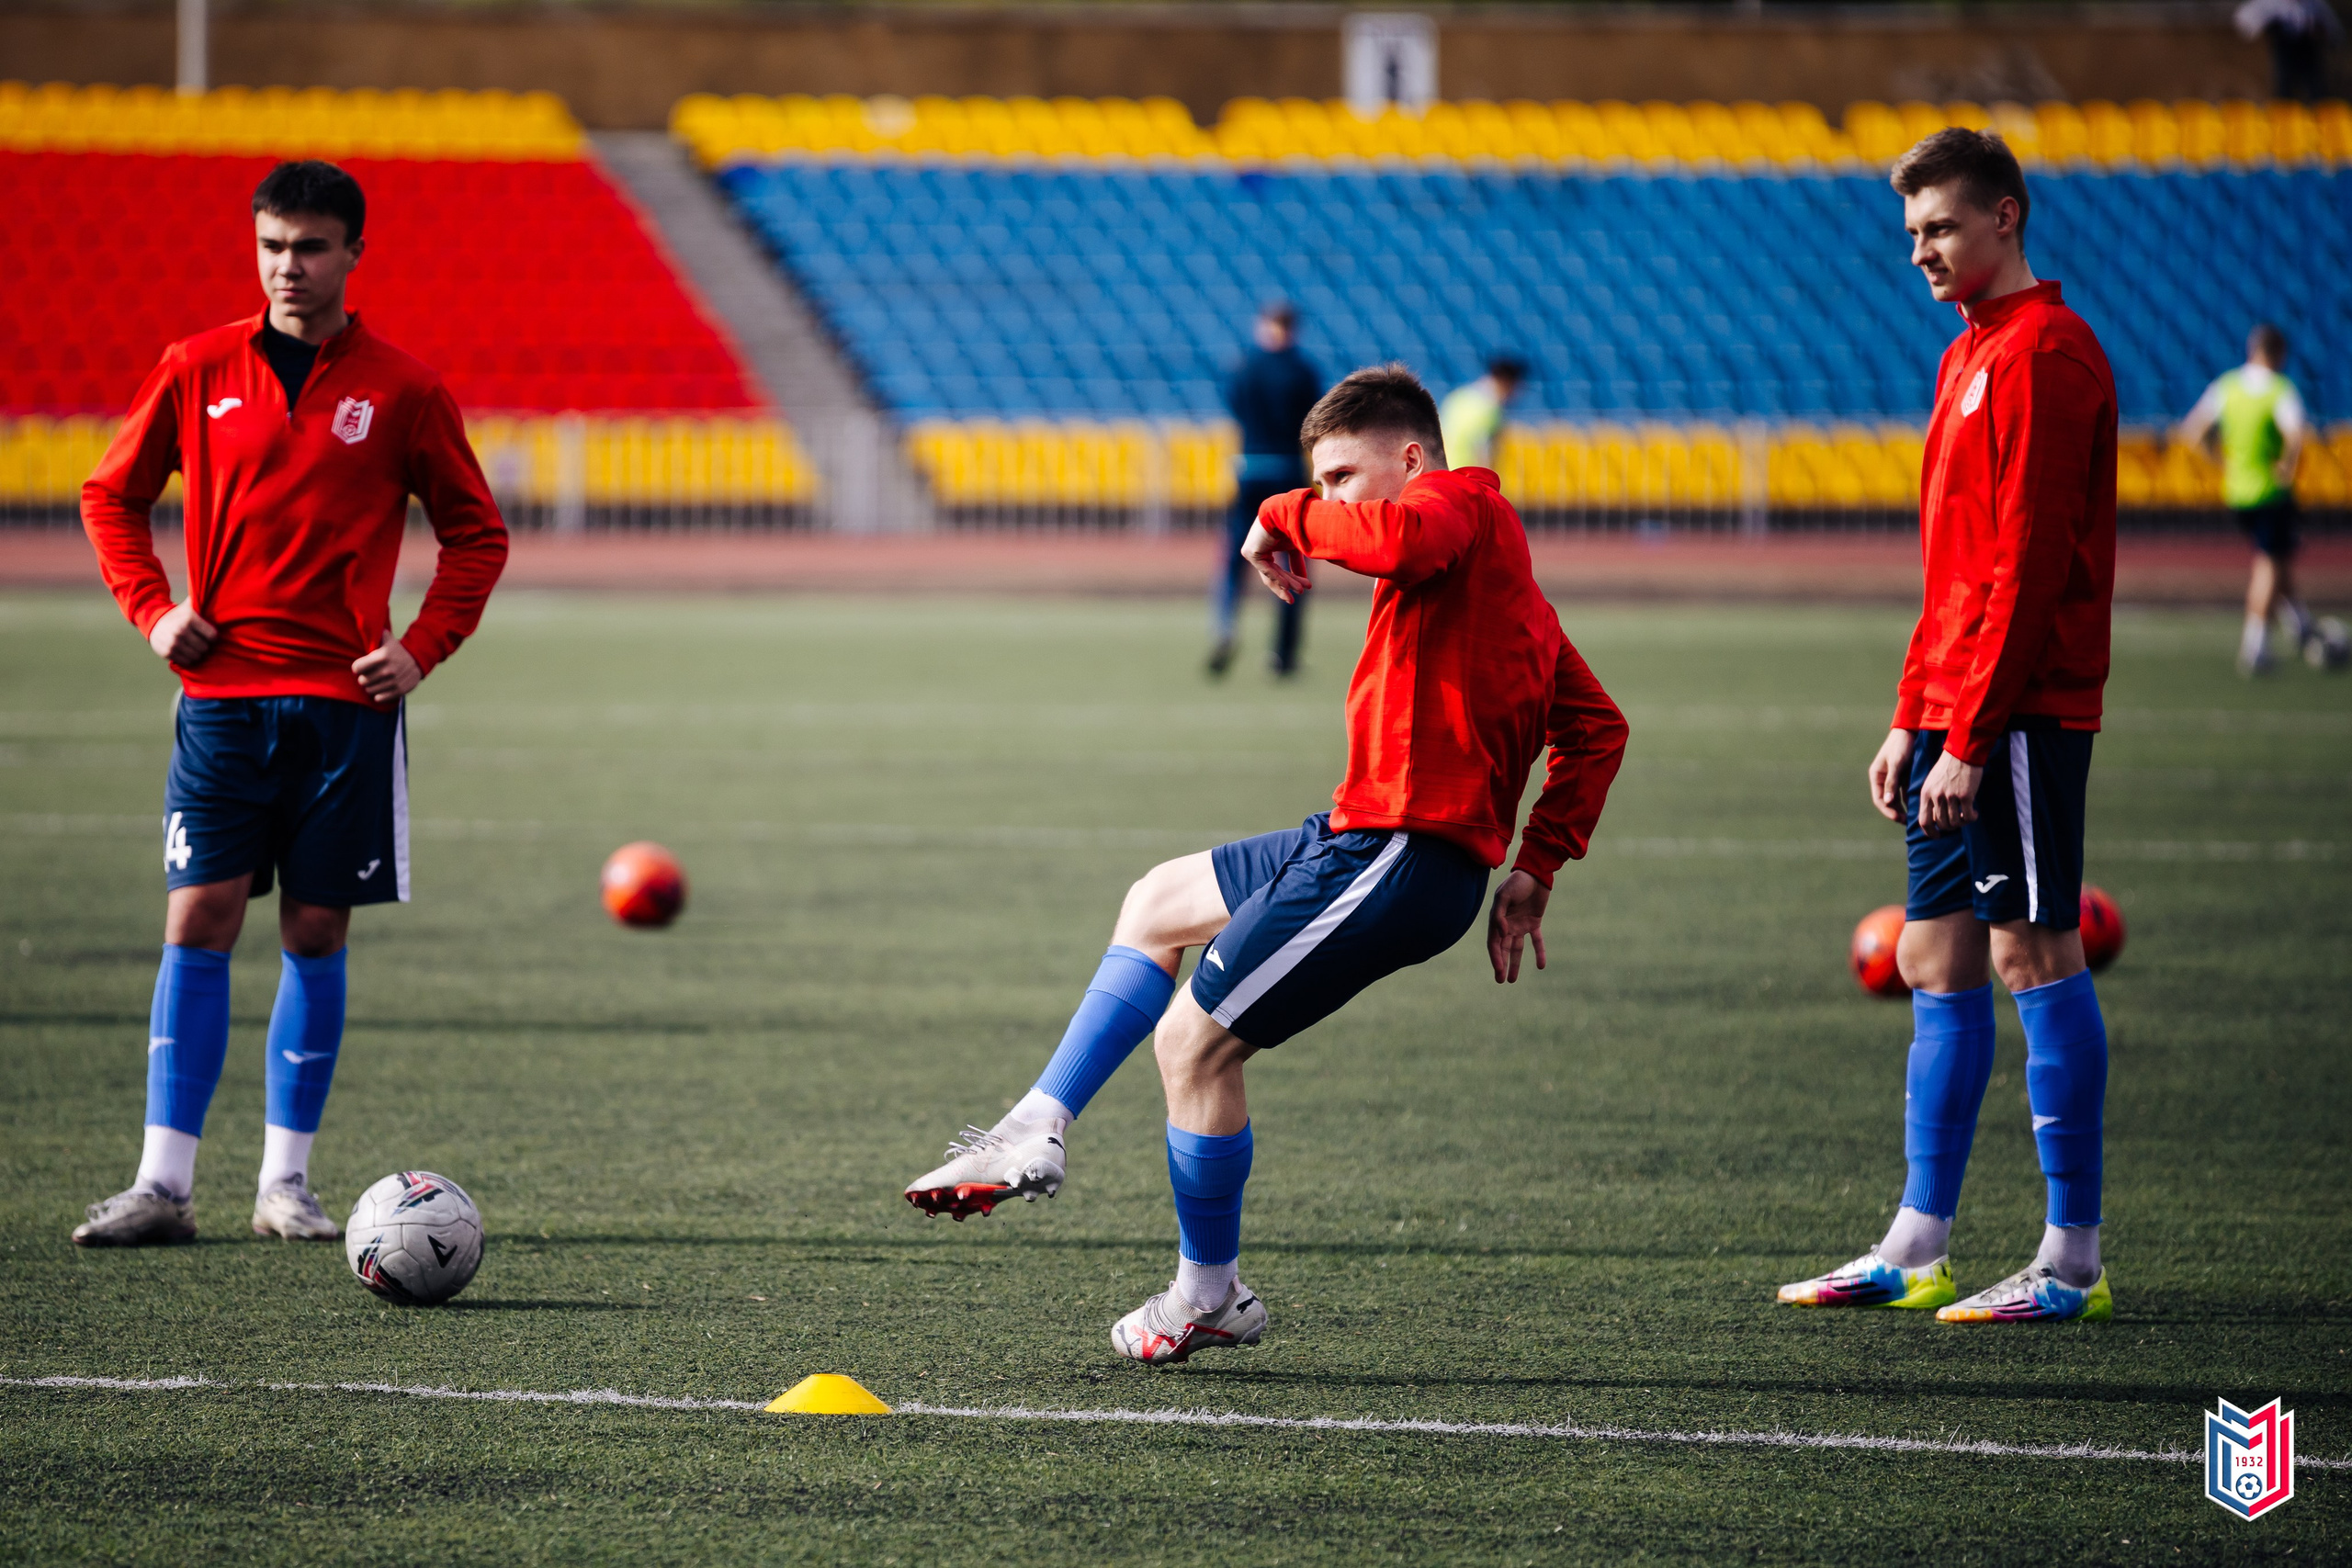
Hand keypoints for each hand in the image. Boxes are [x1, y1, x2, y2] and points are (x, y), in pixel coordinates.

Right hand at [147, 601, 216, 664]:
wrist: (153, 621)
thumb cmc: (179, 614)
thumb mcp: (190, 605)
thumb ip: (203, 599)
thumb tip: (221, 587)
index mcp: (189, 619)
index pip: (213, 636)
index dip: (212, 637)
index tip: (209, 634)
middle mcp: (181, 631)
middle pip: (206, 648)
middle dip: (205, 646)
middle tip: (201, 641)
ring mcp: (173, 643)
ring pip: (197, 657)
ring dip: (198, 653)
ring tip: (194, 646)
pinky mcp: (167, 653)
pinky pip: (187, 662)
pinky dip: (189, 659)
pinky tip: (186, 651)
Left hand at [351, 635, 421, 706]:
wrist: (419, 661)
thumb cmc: (398, 651)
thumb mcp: (388, 640)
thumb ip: (375, 634)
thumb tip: (366, 622)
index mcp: (382, 656)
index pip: (356, 668)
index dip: (358, 667)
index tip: (362, 667)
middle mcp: (387, 670)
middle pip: (362, 681)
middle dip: (364, 678)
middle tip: (370, 675)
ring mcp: (393, 682)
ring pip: (369, 690)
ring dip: (371, 687)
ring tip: (376, 682)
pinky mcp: (399, 691)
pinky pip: (379, 698)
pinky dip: (379, 695)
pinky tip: (383, 688)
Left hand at [1240, 520, 1310, 603]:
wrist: (1286, 511)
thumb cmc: (1292, 524)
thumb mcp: (1295, 549)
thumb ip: (1296, 565)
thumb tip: (1303, 583)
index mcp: (1266, 548)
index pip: (1276, 571)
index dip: (1289, 582)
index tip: (1302, 590)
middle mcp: (1257, 550)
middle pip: (1271, 576)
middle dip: (1286, 586)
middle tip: (1297, 596)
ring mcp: (1252, 552)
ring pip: (1270, 574)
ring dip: (1286, 583)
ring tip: (1300, 590)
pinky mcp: (1250, 553)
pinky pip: (1266, 570)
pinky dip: (1279, 578)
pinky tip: (1290, 586)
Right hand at [1486, 869, 1548, 983]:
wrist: (1535, 873)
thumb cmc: (1517, 882)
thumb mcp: (1505, 895)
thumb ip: (1500, 914)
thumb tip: (1502, 934)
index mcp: (1497, 919)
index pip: (1494, 942)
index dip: (1495, 957)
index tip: (1499, 970)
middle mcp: (1507, 924)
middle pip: (1503, 949)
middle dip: (1502, 965)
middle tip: (1501, 981)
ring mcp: (1520, 925)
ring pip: (1517, 948)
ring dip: (1515, 963)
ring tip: (1512, 980)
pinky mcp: (1534, 923)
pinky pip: (1536, 941)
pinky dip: (1539, 952)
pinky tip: (1541, 966)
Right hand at [1867, 728, 1914, 821]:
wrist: (1911, 730)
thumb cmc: (1901, 745)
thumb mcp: (1896, 763)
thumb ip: (1892, 782)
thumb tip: (1887, 802)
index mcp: (1877, 776)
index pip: (1879, 800)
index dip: (1888, 811)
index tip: (1899, 819)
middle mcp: (1884, 779)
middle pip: (1888, 801)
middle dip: (1897, 813)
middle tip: (1909, 822)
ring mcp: (1894, 778)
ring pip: (1898, 799)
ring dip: (1904, 808)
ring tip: (1915, 817)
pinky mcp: (1905, 776)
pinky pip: (1906, 792)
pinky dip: (1911, 800)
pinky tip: (1920, 806)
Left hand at [1915, 749, 1982, 835]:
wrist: (1962, 752)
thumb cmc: (1948, 767)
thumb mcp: (1932, 782)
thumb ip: (1931, 799)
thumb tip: (1935, 820)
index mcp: (1925, 793)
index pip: (1924, 821)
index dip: (1930, 833)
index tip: (1937, 836)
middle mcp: (1936, 796)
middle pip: (1941, 824)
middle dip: (1950, 827)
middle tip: (1958, 822)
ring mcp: (1951, 796)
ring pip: (1955, 822)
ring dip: (1962, 823)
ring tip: (1966, 816)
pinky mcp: (1965, 795)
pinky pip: (1968, 816)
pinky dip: (1972, 818)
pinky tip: (1974, 813)